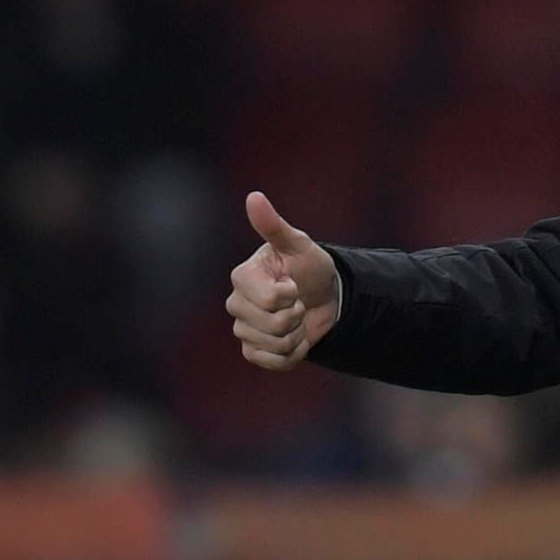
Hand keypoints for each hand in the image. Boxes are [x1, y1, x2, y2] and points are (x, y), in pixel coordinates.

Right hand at [227, 191, 340, 370]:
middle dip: (297, 315)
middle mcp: (236, 303)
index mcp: (242, 277)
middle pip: (273, 324)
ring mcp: (243, 329)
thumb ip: (274, 226)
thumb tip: (254, 196)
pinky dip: (294, 353)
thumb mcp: (298, 244)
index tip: (294, 283)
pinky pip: (275, 362)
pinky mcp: (253, 351)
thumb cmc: (309, 266)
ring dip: (297, 333)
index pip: (270, 299)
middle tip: (298, 300)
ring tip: (296, 317)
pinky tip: (295, 337)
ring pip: (275, 344)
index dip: (291, 295)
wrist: (324, 297)